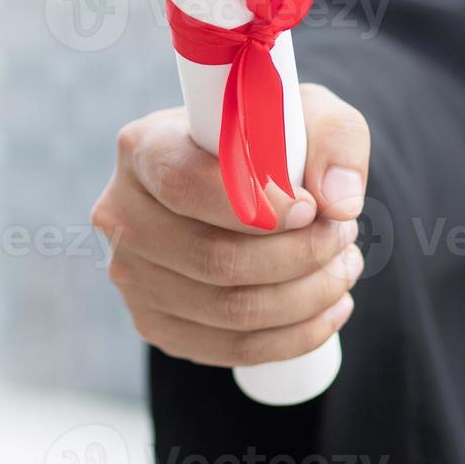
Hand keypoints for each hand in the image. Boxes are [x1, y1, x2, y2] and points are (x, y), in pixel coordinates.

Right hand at [90, 84, 368, 367]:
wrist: (243, 188)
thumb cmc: (272, 144)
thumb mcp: (309, 115)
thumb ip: (334, 139)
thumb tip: (338, 202)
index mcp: (143, 148)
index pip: (182, 183)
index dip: (254, 205)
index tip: (311, 208)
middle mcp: (121, 213)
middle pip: (213, 257)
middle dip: (298, 255)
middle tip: (343, 237)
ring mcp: (131, 275)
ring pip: (229, 309)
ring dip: (307, 297)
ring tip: (342, 267)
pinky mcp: (153, 322)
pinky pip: (230, 348)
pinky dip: (294, 336)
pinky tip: (328, 308)